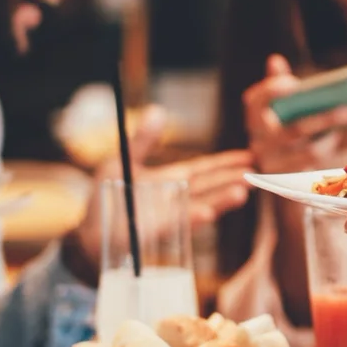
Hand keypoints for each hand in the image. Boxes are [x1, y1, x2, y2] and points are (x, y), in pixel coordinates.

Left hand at [66, 151, 251, 282]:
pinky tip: (208, 213)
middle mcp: (175, 199)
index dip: (225, 164)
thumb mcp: (122, 162)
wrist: (88, 236)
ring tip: (242, 192)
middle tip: (258, 173)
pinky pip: (178, 225)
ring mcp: (169, 217)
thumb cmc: (105, 200)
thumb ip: (142, 141)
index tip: (249, 157)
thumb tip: (157, 110)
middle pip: (210, 187)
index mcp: (170, 181)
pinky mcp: (157, 233)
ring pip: (201, 206)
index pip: (204, 170)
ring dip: (221, 200)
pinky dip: (193, 219)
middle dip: (232, 180)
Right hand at [243, 55, 346, 173]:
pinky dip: (328, 151)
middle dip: (324, 120)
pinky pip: (314, 168)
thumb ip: (277, 82)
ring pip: (309, 152)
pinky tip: (337, 139)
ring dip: (332, 138)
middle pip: (294, 131)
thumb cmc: (282, 124)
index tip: (294, 84)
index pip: (255, 101)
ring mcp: (273, 164)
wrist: (277, 163)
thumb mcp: (279, 104)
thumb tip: (274, 60)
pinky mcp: (288, 180)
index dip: (271, 91)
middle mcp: (258, 142)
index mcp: (254, 117)